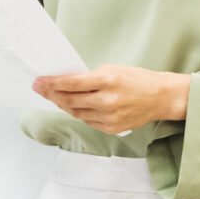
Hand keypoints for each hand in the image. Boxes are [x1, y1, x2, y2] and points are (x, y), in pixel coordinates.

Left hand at [32, 66, 191, 134]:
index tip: (39, 82)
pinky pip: (87, 121)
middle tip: (40, 89)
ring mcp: (109, 117)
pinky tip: (72, 105)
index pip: (71, 83)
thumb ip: (89, 77)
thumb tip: (64, 83)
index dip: (51, 83)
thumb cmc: (137, 80)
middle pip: (69, 100)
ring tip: (54, 96)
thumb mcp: (112, 70)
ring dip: (62, 104)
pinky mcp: (111, 128)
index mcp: (107, 80)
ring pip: (76, 112)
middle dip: (51, 94)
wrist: (160, 97)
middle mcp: (107, 101)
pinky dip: (77, 112)